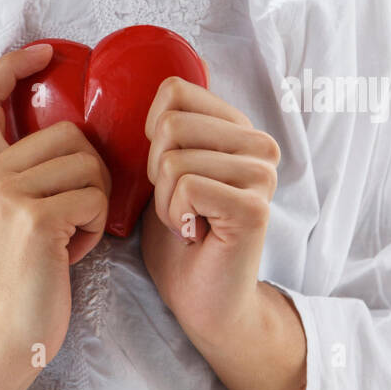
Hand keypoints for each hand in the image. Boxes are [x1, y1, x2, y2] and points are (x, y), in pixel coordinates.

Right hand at [0, 43, 111, 380]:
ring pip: (89, 163)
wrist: (4, 341)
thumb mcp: (11, 211)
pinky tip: (74, 252)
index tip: (46, 53)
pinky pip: (96, 197)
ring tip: (71, 235)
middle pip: (67, 131)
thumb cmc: (24, 277)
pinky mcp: (34, 218)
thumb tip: (75, 129)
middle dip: (92, 170)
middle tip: (76, 213)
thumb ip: (28, 170)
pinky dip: (98, 227)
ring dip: (96, 202)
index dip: (13, 64)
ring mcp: (6, 194)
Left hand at [139, 61, 280, 345]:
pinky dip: (174, 215)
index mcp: (238, 126)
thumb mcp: (166, 167)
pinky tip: (193, 233)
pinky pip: (186, 187)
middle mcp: (259, 144)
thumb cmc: (179, 232)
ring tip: (188, 220)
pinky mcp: (254, 207)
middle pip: (170, 124)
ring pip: (174, 158)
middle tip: (181, 204)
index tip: (171, 172)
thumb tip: (128, 90)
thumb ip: (166, 128)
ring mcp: (262, 175)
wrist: (202, 299)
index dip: (152, 134)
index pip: (175, 91)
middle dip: (156, 171)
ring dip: (164, 199)